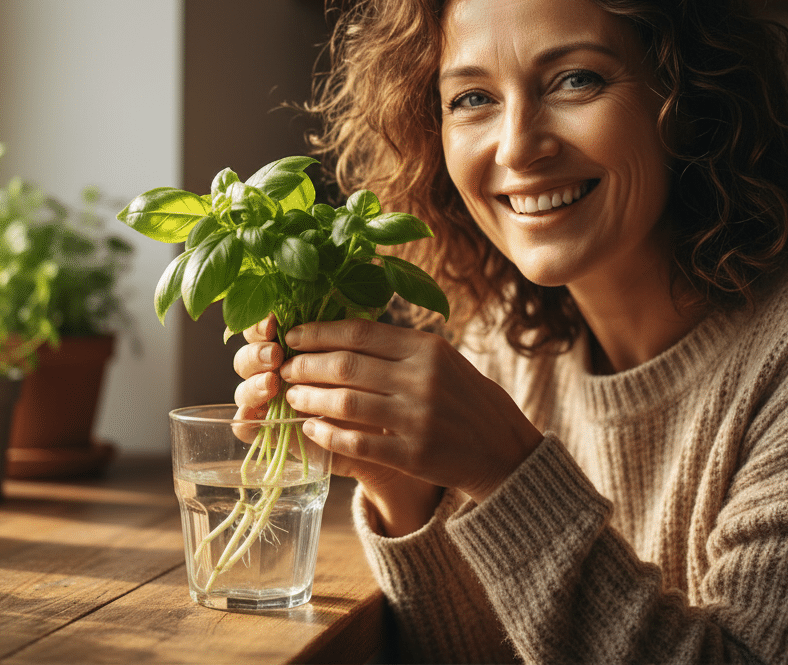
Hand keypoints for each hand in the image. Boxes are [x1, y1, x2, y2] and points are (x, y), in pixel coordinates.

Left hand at [278, 317, 542, 504]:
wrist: (503, 449)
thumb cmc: (464, 399)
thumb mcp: (441, 360)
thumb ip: (397, 348)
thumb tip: (339, 334)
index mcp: (427, 348)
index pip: (359, 332)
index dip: (318, 333)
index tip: (292, 335)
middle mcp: (422, 378)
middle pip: (345, 366)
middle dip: (305, 366)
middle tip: (284, 369)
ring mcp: (418, 418)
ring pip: (345, 403)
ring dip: (310, 399)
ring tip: (291, 398)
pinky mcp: (414, 454)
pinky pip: (357, 442)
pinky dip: (328, 435)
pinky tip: (311, 429)